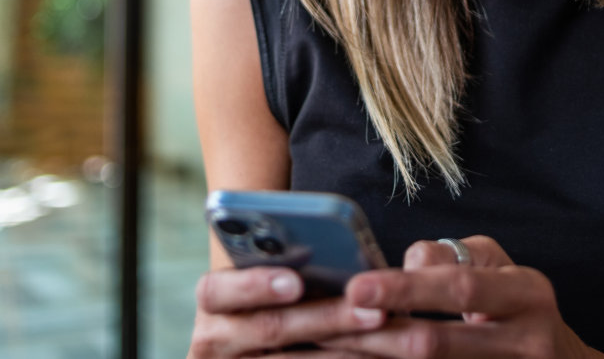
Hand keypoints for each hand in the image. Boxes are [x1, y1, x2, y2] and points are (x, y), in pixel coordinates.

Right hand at [188, 266, 386, 357]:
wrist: (252, 341)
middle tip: (375, 314)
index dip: (255, 285)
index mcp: (213, 298)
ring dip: (348, 351)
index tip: (296, 281)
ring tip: (389, 336)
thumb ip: (288, 262)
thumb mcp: (267, 276)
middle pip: (271, 329)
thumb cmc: (272, 291)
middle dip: (327, 319)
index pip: (218, 289)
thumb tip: (341, 254)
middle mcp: (214, 339)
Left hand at [320, 236, 603, 358]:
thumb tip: (407, 263)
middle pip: (439, 343)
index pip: (459, 288)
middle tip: (327, 326)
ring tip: (328, 346)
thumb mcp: (497, 268)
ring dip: (376, 358)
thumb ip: (452, 258)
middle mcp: (529, 340)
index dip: (406, 289)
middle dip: (378, 336)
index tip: (356, 287)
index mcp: (528, 294)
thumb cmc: (517, 305)